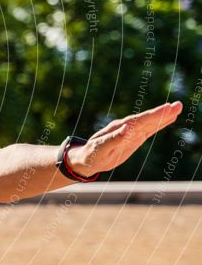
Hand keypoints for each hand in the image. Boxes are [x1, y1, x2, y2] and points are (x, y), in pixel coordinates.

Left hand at [67, 102, 182, 175]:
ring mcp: (130, 132)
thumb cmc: (91, 155)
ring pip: (149, 123)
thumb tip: (127, 129)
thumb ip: (113, 139)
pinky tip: (168, 119)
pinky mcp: (133, 138)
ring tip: (177, 109)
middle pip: (146, 119)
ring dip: (163, 116)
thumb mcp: (100, 149)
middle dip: (162, 113)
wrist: (86, 159)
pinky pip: (148, 130)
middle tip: (178, 105)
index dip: (153, 115)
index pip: (138, 121)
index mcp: (118, 129)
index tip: (166, 109)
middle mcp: (125, 128)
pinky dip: (159, 124)